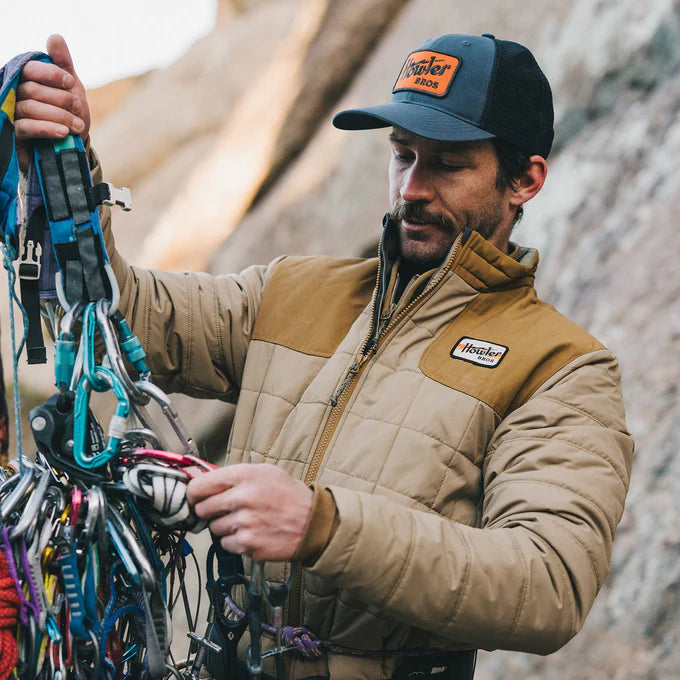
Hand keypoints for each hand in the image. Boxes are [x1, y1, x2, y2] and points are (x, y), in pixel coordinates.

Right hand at [15, 34, 89, 160]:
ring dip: (59, 116)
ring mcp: (13, 114)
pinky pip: (26, 127)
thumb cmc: (70, 114)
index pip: (30, 69)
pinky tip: (63, 132)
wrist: (73, 145)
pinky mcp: (15, 135)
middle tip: (78, 109)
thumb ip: (63, 64)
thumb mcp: (71, 88)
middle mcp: (16, 94)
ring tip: (77, 125)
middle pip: (32, 90)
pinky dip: (47, 128)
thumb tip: (55, 37)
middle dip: (61, 99)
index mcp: (27, 80)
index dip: (50, 73)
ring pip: (30, 108)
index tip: (70, 82)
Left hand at [187, 464, 313, 561]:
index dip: (194, 493)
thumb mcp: (264, 472)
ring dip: (224, 526)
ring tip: (245, 520)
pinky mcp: (248, 545)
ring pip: (213, 528)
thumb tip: (203, 482)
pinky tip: (251, 533)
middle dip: (209, 510)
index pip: (199, 486)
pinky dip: (234, 541)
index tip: (196, 497)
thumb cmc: (287, 494)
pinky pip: (226, 544)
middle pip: (202, 509)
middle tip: (223, 510)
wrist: (312, 522)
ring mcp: (245, 523)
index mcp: (245, 476)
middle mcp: (242, 498)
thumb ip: (234, 475)